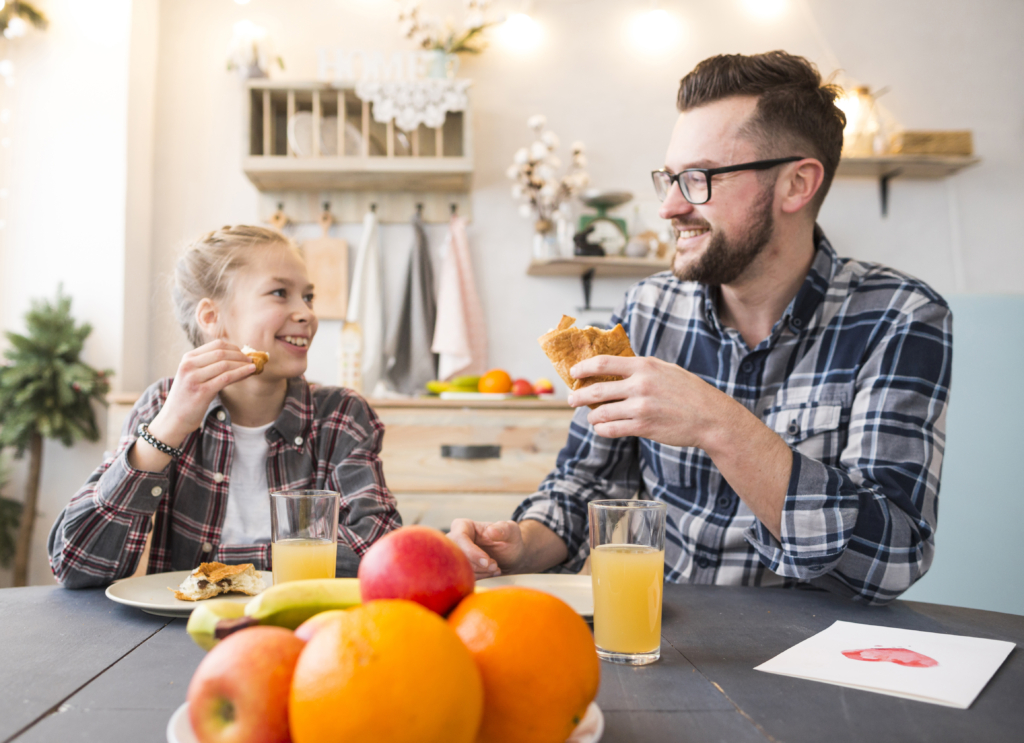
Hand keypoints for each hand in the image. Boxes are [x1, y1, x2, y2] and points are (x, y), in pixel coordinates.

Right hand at [150, 340, 255, 444]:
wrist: (173, 419)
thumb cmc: (188, 398)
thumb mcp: (193, 376)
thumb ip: (209, 366)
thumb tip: (238, 358)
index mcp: (188, 358)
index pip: (216, 345)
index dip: (234, 348)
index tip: (244, 353)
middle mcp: (189, 365)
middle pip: (222, 353)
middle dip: (240, 355)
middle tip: (252, 360)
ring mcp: (194, 378)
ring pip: (225, 365)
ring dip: (243, 364)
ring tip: (254, 367)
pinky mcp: (201, 391)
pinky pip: (226, 378)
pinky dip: (241, 373)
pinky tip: (250, 372)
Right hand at [448, 519, 524, 578]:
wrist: (511, 557)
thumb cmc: (509, 540)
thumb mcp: (511, 532)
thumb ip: (503, 529)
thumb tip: (490, 531)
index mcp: (463, 525)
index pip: (459, 538)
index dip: (471, 552)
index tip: (487, 561)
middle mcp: (454, 540)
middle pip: (456, 556)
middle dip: (477, 565)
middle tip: (494, 566)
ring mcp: (455, 555)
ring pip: (460, 568)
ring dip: (480, 572)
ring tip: (496, 568)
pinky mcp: (459, 569)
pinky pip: (463, 577)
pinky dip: (480, 577)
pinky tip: (493, 572)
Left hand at [566, 355, 740, 448]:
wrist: (711, 417)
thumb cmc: (689, 392)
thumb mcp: (665, 370)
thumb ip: (640, 368)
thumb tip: (613, 368)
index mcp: (644, 366)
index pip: (603, 363)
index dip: (583, 368)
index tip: (573, 373)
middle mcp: (640, 385)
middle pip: (596, 390)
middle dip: (578, 396)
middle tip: (571, 399)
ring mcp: (641, 407)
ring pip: (601, 413)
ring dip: (592, 416)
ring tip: (591, 417)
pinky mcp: (644, 427)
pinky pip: (612, 430)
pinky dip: (602, 430)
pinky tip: (602, 428)